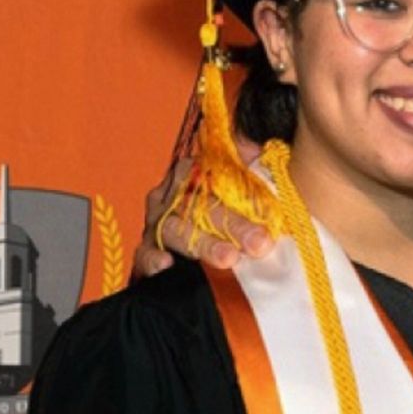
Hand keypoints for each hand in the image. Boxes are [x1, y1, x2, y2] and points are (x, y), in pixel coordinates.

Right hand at [131, 150, 274, 278]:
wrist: (204, 240)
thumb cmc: (234, 207)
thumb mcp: (246, 182)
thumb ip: (254, 163)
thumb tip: (257, 149)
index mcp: (195, 170)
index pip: (215, 172)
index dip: (243, 192)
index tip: (268, 211)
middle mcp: (172, 192)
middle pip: (200, 203)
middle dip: (233, 225)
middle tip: (258, 243)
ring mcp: (157, 220)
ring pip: (175, 229)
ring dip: (203, 244)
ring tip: (227, 258)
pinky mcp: (147, 249)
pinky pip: (144, 252)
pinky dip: (153, 259)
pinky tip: (167, 264)